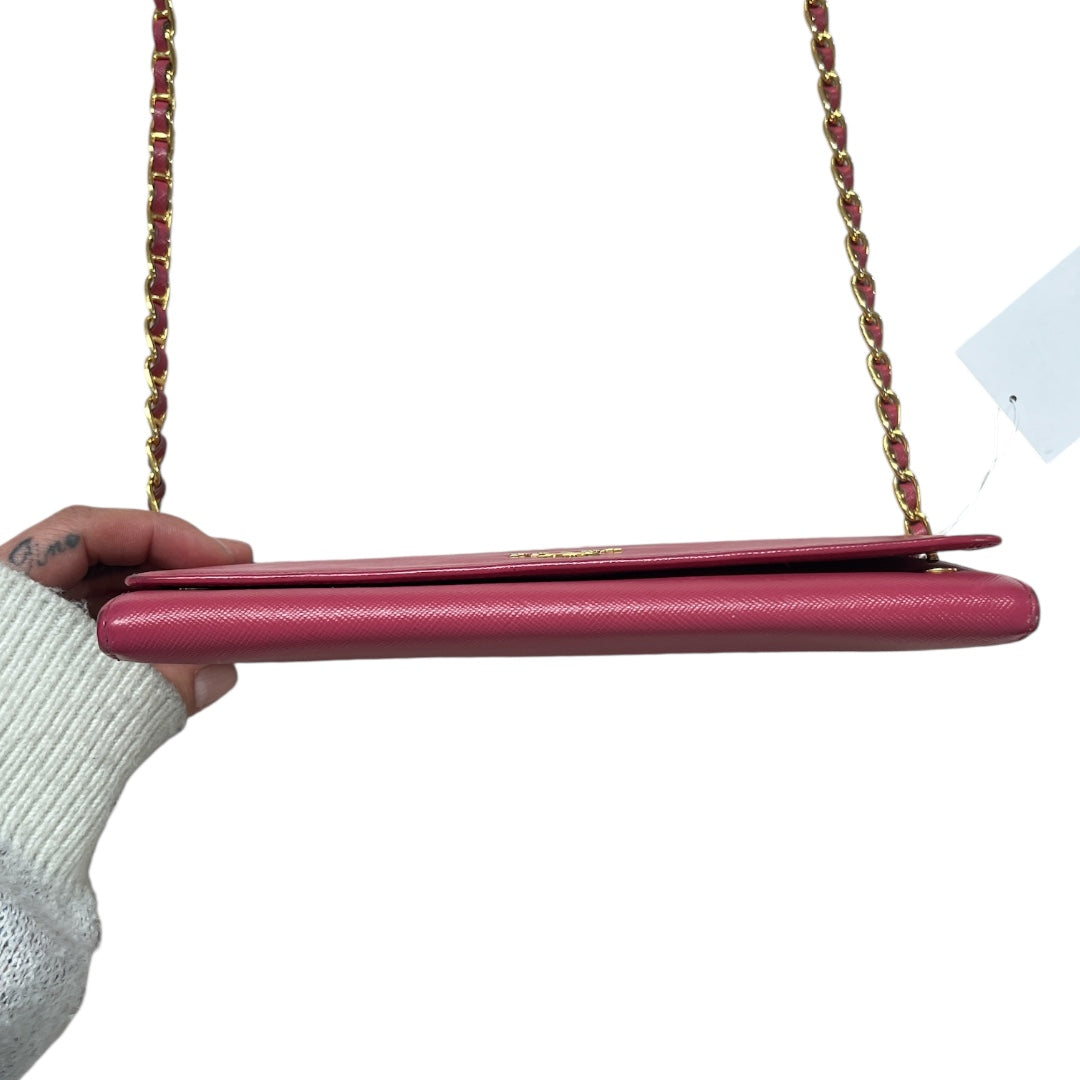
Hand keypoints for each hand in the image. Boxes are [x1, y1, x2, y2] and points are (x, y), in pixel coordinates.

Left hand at [1, 505, 253, 715]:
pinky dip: (139, 640)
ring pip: (94, 601)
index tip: (216, 558)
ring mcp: (18, 642)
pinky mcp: (33, 676)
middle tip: (229, 571)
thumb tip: (219, 668)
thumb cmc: (12, 756)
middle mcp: (7, 606)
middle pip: (94, 561)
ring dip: (159, 603)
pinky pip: (90, 641)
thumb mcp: (95, 706)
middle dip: (168, 565)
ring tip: (214, 611)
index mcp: (1, 588)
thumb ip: (164, 682)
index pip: (86, 531)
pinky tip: (180, 651)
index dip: (161, 535)